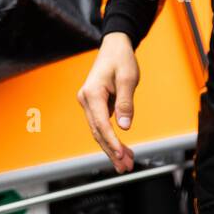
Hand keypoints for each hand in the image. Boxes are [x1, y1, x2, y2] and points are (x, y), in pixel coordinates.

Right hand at [77, 32, 138, 172]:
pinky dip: (111, 138)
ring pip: (98, 131)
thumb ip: (125, 103)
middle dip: (111, 151)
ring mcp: (88, 102)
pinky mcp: (94, 104)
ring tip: (126, 163)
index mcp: (92, 93)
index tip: (121, 155)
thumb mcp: (128, 79)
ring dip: (111, 148)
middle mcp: (86, 99)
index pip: (101, 124)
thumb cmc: (121, 59)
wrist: (115, 46)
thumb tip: (124, 126)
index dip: (112, 142)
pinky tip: (122, 149)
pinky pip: (101, 125)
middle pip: (98, 132)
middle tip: (126, 167)